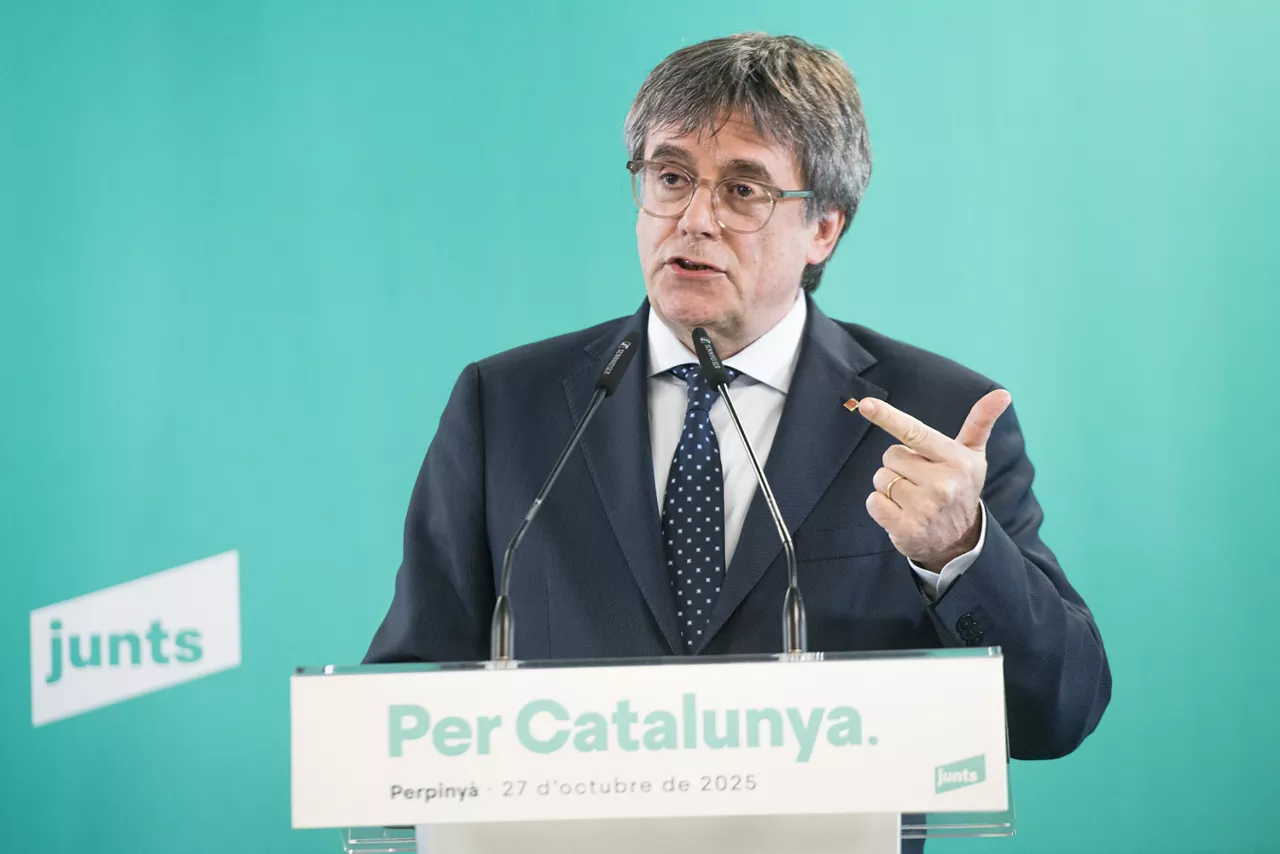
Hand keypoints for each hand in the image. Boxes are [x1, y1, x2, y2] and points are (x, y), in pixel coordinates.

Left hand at [856, 390, 1012, 571]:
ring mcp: (923, 507)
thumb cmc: (960, 487)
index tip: (866, 404)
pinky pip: (872, 502)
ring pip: (880, 478)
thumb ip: (980, 422)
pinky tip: (900, 511)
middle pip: (890, 455)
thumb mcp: (973, 455)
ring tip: (912, 496)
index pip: (915, 432)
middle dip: (899, 465)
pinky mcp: (906, 527)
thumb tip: (1002, 393)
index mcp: (956, 460)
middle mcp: (942, 483)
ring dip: (888, 485)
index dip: (888, 417)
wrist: (960, 541)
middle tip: (919, 479)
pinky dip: (879, 505)